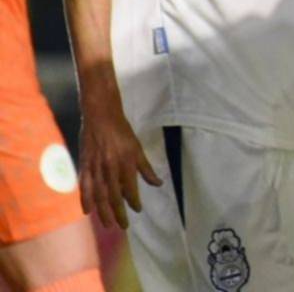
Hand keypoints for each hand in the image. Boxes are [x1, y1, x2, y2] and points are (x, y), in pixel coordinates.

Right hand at [78, 103, 161, 228]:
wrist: (100, 116)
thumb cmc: (122, 132)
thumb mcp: (137, 148)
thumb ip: (146, 168)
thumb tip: (158, 183)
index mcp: (126, 163)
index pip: (130, 189)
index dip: (134, 201)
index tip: (137, 210)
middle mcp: (110, 168)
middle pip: (114, 196)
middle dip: (118, 213)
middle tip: (123, 226)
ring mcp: (95, 168)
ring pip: (99, 195)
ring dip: (103, 212)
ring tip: (107, 224)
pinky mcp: (84, 166)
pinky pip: (85, 187)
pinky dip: (86, 200)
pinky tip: (88, 212)